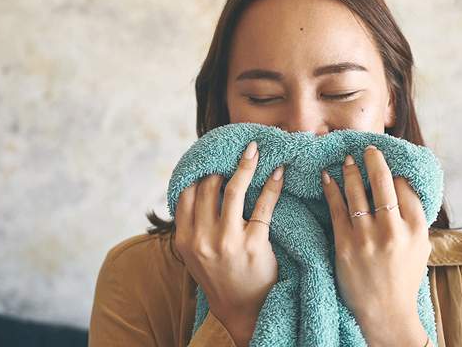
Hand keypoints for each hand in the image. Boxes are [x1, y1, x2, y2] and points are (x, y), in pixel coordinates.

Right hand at [174, 141, 284, 346]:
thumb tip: (199, 184)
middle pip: (209, 186)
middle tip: (236, 151)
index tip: (212, 157)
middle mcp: (201, 238)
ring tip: (255, 150)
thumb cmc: (220, 277)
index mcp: (184, 238)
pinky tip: (278, 172)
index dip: (199, 170)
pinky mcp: (253, 244)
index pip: (187, 192)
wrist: (242, 311)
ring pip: (233, 189)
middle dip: (222, 165)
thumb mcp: (195, 254)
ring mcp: (227, 241)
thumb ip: (193, 224)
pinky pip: (263, 205)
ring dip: (246, 164)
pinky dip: (271, 184)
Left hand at [321, 145, 430, 345]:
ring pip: (356, 192)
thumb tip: (404, 184)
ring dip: (350, 171)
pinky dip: (331, 189)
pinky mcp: (345, 245)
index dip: (394, 171)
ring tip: (346, 159)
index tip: (386, 160)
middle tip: (367, 148)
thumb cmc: (403, 277)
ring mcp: (367, 237)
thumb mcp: (421, 247)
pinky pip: (336, 208)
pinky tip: (326, 177)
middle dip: (374, 160)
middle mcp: (393, 230)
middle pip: (383, 182)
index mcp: (416, 229)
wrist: (385, 312)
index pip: (405, 187)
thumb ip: (414, 217)